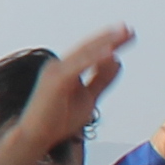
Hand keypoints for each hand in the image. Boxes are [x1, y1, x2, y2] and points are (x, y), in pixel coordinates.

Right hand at [0, 25, 134, 164]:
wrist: (36, 136)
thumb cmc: (58, 119)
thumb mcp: (88, 97)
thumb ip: (101, 79)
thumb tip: (118, 61)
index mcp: (67, 69)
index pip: (92, 52)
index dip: (110, 42)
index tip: (128, 34)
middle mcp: (60, 66)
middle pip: (89, 48)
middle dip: (110, 38)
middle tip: (129, 29)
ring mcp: (56, 71)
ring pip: (85, 53)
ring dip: (105, 42)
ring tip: (122, 33)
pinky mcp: (56, 80)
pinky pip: (79, 66)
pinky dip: (94, 58)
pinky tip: (110, 51)